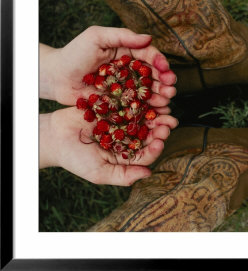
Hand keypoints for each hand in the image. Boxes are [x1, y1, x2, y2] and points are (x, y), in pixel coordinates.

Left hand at [40, 26, 176, 109]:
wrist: (56, 77)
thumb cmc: (74, 53)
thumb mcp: (97, 36)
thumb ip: (123, 35)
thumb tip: (148, 37)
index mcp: (126, 51)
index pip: (148, 55)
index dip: (160, 62)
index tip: (167, 70)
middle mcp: (128, 69)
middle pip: (151, 75)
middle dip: (164, 82)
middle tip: (171, 88)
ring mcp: (124, 86)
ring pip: (146, 91)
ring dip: (159, 96)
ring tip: (167, 100)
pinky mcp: (119, 101)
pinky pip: (135, 104)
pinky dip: (147, 108)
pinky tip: (156, 111)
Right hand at [40, 107, 178, 185]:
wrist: (54, 137)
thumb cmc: (75, 159)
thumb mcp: (99, 173)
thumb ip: (123, 175)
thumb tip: (149, 173)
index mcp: (127, 155)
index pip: (146, 153)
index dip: (155, 148)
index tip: (160, 142)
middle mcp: (128, 138)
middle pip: (149, 134)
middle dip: (161, 129)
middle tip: (169, 123)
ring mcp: (122, 121)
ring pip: (143, 117)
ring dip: (155, 113)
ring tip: (164, 109)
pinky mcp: (115, 106)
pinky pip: (130, 103)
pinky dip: (140, 100)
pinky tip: (148, 96)